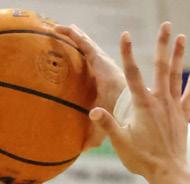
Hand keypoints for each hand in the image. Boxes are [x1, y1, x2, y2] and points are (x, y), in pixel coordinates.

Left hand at [55, 23, 125, 147]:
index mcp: (104, 85)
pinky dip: (71, 35)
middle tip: (65, 35)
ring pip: (84, 45)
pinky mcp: (100, 60)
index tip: (71, 62)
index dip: (82, 66)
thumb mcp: (101, 130)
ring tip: (58, 27)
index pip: (91, 72)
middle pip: (88, 54)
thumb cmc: (120, 124)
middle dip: (77, 43)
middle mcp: (103, 72)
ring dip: (72, 35)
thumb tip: (81, 151)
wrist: (130, 117)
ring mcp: (102, 64)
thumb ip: (91, 137)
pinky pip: (83, 43)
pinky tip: (60, 28)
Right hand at [88, 23, 189, 181]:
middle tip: (166, 24)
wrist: (169, 173)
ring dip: (179, 55)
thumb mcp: (120, 143)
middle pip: (161, 66)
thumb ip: (107, 124)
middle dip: (162, 44)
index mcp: (143, 104)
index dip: (128, 53)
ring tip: (181, 36)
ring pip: (177, 75)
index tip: (125, 34)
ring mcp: (174, 107)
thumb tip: (93, 110)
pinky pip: (189, 95)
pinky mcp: (183, 117)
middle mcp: (160, 101)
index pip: (133, 74)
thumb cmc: (143, 159)